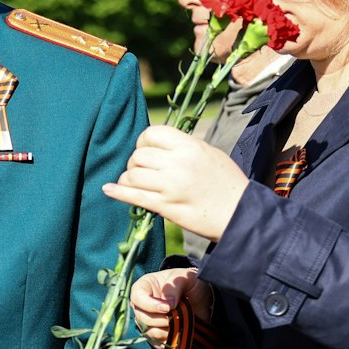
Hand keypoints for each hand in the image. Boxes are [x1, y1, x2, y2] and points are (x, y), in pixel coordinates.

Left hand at [103, 125, 250, 242]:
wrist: (240, 214)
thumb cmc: (228, 183)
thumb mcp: (209, 154)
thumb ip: (184, 147)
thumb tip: (159, 144)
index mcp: (190, 146)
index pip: (152, 134)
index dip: (143, 142)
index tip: (146, 151)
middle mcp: (178, 163)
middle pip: (138, 156)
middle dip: (135, 164)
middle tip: (142, 172)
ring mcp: (170, 186)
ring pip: (132, 176)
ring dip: (129, 179)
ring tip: (134, 183)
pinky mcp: (166, 207)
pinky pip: (134, 196)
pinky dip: (117, 192)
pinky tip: (108, 189)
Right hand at [130, 267, 210, 346]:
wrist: (202, 297)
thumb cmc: (190, 283)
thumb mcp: (185, 277)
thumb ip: (174, 287)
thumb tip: (169, 304)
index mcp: (144, 287)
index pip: (137, 297)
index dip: (150, 305)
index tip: (168, 308)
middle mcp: (142, 305)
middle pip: (141, 317)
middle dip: (161, 319)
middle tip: (179, 316)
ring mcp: (147, 321)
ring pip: (148, 332)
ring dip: (166, 330)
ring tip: (181, 323)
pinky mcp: (155, 335)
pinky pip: (157, 342)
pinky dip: (169, 340)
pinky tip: (179, 333)